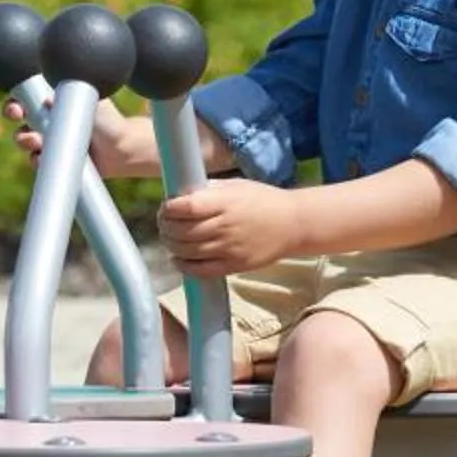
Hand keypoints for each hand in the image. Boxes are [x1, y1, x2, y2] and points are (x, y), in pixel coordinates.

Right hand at [4, 96, 148, 174]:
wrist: (121, 148)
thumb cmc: (107, 120)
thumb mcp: (93, 99)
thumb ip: (74, 93)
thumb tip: (48, 98)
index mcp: (51, 99)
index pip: (25, 94)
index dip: (15, 97)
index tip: (16, 101)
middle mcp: (45, 119)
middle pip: (17, 115)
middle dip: (12, 113)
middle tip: (17, 114)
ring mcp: (47, 140)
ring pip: (23, 139)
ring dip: (23, 139)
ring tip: (36, 140)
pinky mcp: (51, 160)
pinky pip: (35, 161)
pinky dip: (35, 160)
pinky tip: (41, 158)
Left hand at [158, 179, 307, 277]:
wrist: (293, 224)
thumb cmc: (263, 200)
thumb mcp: (236, 186)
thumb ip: (208, 190)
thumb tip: (179, 194)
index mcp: (225, 203)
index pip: (186, 208)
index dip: (169, 209)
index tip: (166, 207)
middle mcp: (224, 226)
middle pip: (182, 232)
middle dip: (166, 227)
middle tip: (163, 223)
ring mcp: (229, 249)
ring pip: (187, 251)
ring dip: (171, 245)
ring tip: (170, 238)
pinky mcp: (233, 266)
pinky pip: (201, 270)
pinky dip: (183, 266)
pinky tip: (178, 259)